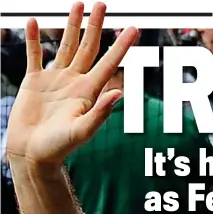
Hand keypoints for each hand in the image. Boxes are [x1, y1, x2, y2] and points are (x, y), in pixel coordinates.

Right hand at [5, 2, 137, 165]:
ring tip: (78, 4)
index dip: (122, 45)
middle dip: (96, 25)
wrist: (33, 154)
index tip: (135, 27)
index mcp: (89, 91)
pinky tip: (33, 22)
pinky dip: (33, 39)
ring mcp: (55, 80)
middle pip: (89, 47)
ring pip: (65, 45)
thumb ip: (101, 112)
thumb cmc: (59, 147)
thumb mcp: (83, 131)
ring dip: (71, 25)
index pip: (110, 62)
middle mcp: (75, 81)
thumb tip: (120, 92)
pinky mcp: (34, 82)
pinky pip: (35, 55)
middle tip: (102, 3)